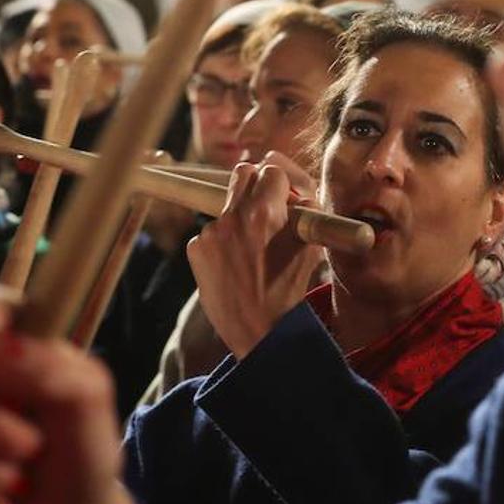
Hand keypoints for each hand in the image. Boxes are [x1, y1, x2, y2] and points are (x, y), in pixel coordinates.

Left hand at [187, 152, 322, 358]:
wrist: (258, 332)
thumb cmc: (288, 290)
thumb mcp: (308, 246)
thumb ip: (304, 210)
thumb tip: (295, 188)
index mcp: (263, 214)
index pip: (271, 171)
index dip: (282, 184)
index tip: (285, 200)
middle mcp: (231, 217)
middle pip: (243, 173)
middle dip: (257, 184)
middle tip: (266, 208)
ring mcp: (209, 233)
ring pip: (227, 204)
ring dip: (240, 217)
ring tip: (252, 249)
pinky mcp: (195, 249)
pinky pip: (211, 231)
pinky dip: (224, 241)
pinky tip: (235, 264)